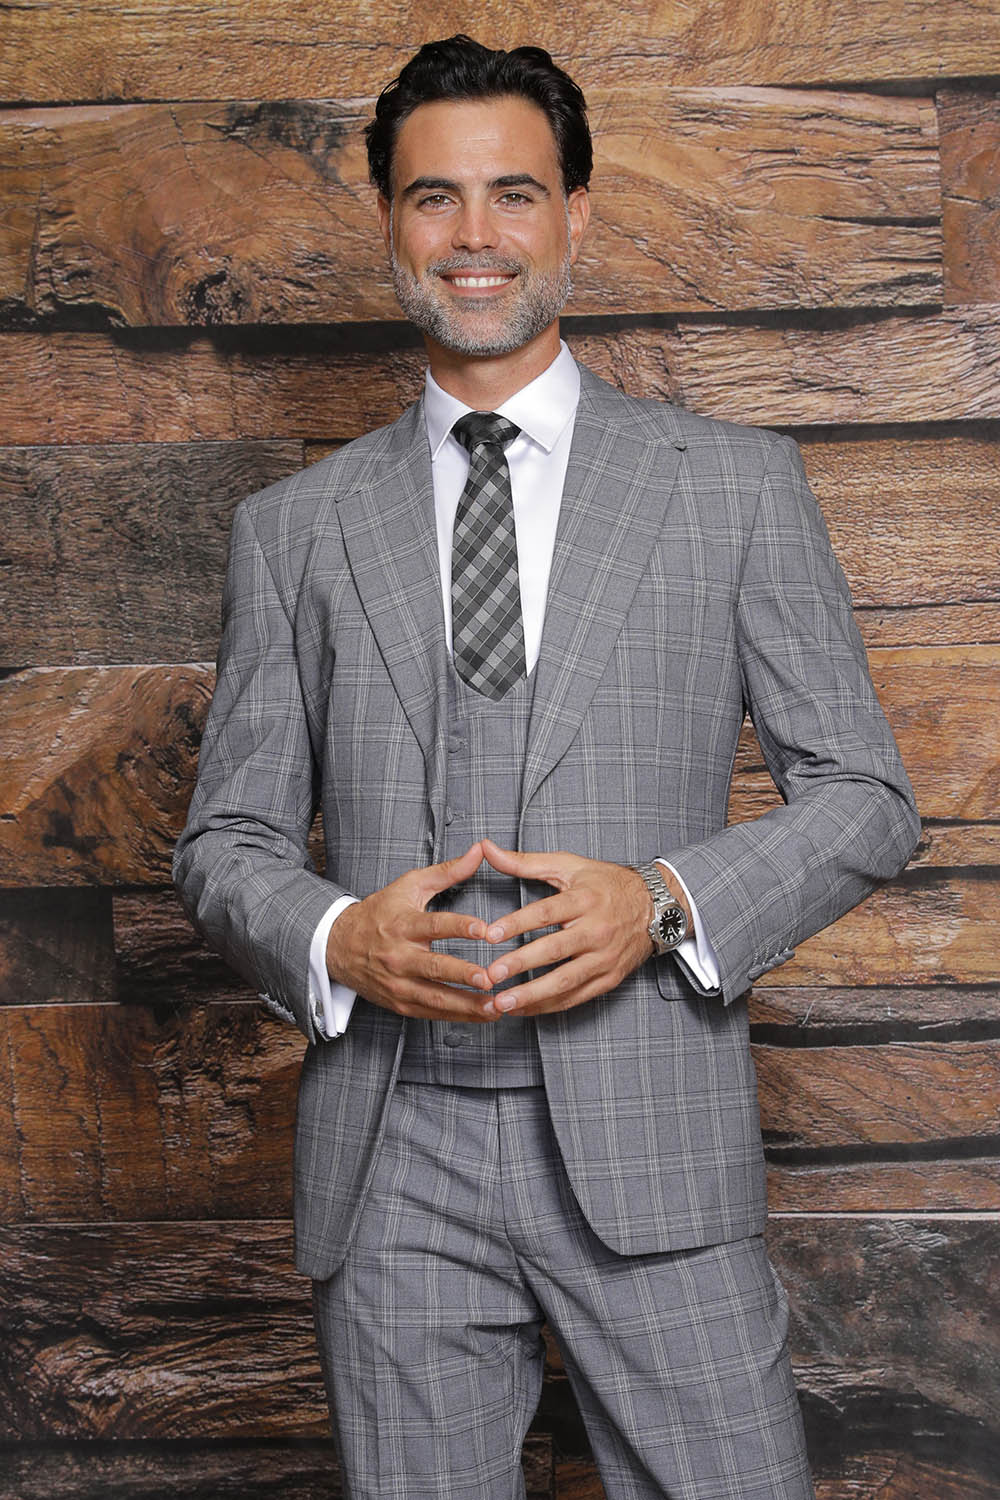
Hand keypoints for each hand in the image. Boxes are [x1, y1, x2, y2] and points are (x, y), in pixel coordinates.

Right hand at [326, 843, 497, 1021]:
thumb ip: (448, 871)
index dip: (460, 927)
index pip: (434, 925)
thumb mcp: (410, 886)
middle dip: (463, 974)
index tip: (484, 929)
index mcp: (403, 924)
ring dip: (467, 1004)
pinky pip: (432, 1013)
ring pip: (436, 997)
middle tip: (489, 978)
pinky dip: (458, 1015)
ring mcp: (398, 983)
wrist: (338, 946)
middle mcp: (400, 956)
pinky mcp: (400, 1003)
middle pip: (434, 967)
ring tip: (495, 1006)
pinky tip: (482, 1014)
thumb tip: (480, 850)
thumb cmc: (380, 912)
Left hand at [475, 839, 657, 1017]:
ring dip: (532, 995)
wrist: (655, 906)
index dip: (517, 923)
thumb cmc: (607, 884)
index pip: (547, 913)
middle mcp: (597, 930)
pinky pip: (576, 997)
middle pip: (555, 950)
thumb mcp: (569, 865)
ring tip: (502, 1002)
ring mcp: (605, 958)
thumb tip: (487, 848)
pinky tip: (524, 1009)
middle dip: (520, 963)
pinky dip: (549, 1006)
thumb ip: (524, 862)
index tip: (491, 934)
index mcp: (585, 899)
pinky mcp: (609, 978)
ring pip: (565, 980)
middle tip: (491, 974)